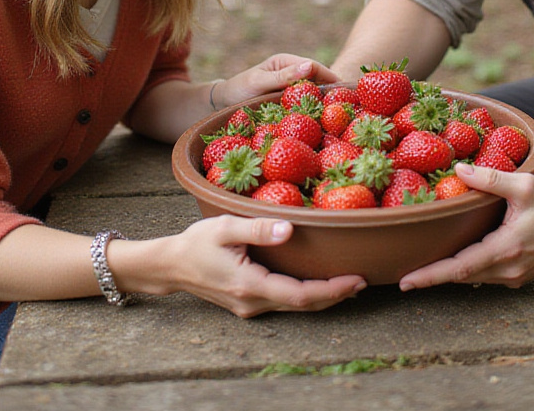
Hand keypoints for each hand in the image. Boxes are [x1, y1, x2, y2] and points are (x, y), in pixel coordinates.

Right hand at [159, 215, 365, 316]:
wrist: (170, 265)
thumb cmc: (197, 241)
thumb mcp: (226, 227)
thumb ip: (259, 228)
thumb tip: (290, 230)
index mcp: (250, 284)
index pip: (300, 294)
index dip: (332, 290)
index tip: (356, 280)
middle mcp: (253, 303)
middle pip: (303, 306)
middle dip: (335, 295)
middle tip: (363, 280)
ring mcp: (250, 307)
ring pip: (295, 307)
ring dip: (323, 297)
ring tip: (349, 282)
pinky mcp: (248, 304)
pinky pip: (284, 303)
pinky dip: (306, 296)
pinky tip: (319, 284)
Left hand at [216, 54, 337, 108]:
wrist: (221, 104)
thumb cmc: (238, 90)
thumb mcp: (259, 82)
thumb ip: (284, 76)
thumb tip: (310, 66)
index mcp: (286, 61)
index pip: (315, 67)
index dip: (331, 77)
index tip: (346, 90)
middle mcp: (291, 71)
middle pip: (318, 80)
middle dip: (332, 91)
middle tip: (349, 105)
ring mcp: (290, 87)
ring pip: (313, 92)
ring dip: (324, 102)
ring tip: (341, 115)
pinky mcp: (288, 101)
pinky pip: (305, 104)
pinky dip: (314, 110)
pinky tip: (324, 121)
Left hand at [398, 162, 533, 289]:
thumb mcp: (525, 184)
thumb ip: (490, 179)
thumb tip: (458, 170)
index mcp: (506, 249)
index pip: (460, 268)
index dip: (431, 276)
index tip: (406, 281)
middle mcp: (508, 270)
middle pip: (461, 277)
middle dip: (431, 277)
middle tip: (400, 275)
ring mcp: (514, 276)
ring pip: (472, 277)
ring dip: (447, 273)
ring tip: (419, 268)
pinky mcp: (519, 275)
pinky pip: (485, 274)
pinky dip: (465, 269)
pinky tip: (451, 258)